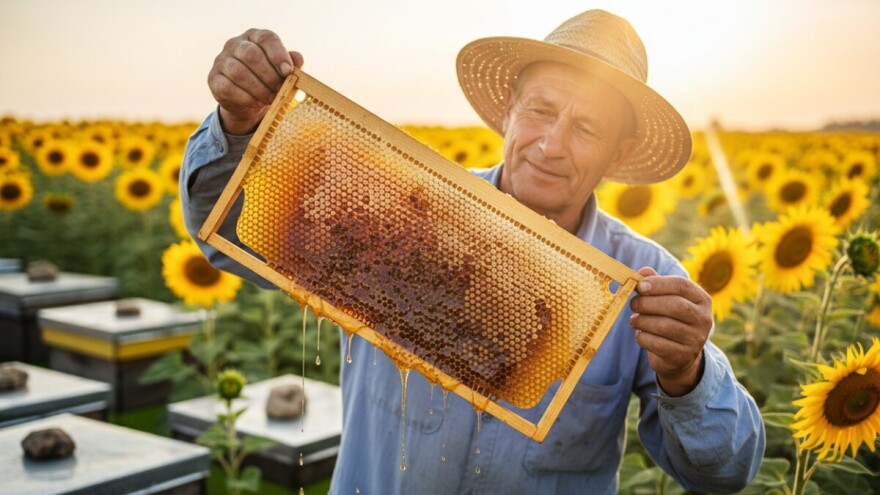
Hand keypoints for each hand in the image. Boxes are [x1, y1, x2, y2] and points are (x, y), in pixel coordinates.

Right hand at [208, 28, 303, 134]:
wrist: (248, 101)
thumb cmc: (268, 80)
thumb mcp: (281, 71)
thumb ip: (290, 63)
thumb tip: (298, 58)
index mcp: (254, 37)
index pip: (266, 38)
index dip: (278, 54)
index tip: (288, 72)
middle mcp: (235, 44)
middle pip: (251, 54)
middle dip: (269, 75)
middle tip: (280, 90)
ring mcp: (221, 60)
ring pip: (239, 72)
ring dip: (259, 88)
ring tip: (271, 99)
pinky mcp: (214, 79)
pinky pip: (228, 87)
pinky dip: (245, 97)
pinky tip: (256, 103)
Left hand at [629, 267, 712, 395]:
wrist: (679, 355)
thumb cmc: (670, 319)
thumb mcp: (666, 299)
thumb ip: (656, 284)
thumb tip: (643, 272)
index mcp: (702, 299)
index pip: (682, 285)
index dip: (658, 284)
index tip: (640, 286)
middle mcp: (704, 319)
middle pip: (674, 305)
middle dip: (648, 303)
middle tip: (633, 304)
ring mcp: (696, 339)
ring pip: (664, 326)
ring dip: (642, 321)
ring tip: (634, 320)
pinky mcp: (684, 356)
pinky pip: (658, 344)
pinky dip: (643, 337)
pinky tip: (640, 334)